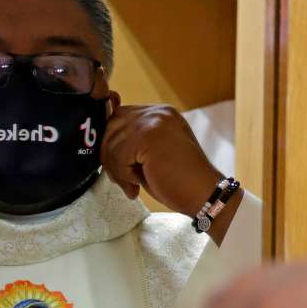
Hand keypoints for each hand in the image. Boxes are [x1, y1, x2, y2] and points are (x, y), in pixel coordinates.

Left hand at [101, 104, 235, 238]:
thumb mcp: (153, 154)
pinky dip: (123, 174)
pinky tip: (138, 183)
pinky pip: (118, 155)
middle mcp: (157, 112)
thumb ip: (133, 142)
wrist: (205, 195)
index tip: (123, 168)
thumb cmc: (180, 181)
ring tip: (134, 183)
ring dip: (117, 168)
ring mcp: (153, 121)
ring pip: (111, 142)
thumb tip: (102, 142)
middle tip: (125, 180)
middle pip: (111, 126)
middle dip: (110, 156)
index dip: (113, 144)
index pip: (119, 118)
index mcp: (160, 113)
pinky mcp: (148, 136)